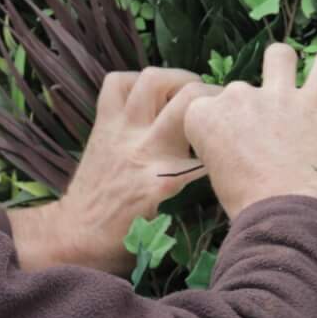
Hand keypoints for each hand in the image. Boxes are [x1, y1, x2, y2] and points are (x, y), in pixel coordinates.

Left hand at [10, 67, 215, 273]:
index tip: (239, 132)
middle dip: (210, 94)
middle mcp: (144, 147)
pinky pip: (116, 83)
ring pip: (152, 79)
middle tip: (216, 105)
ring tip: (186, 92)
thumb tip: (223, 162)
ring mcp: (121, 131)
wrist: (77, 235)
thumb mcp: (171, 222)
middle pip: (187, 98)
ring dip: (176, 79)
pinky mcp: (103, 124)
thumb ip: (193, 188)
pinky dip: (135, 80)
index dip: (229, 132)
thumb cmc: (127, 238)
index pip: (210, 140)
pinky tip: (148, 95)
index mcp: (165, 177)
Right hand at [182, 44, 316, 218]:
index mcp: (204, 116)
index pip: (206, 104)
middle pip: (242, 89)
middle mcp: (236, 97)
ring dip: (285, 66)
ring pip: (280, 55)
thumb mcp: (217, 175)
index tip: (234, 143)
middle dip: (253, 109)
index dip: (221, 124)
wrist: (285, 219)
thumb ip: (222, 147)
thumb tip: (240, 144)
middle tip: (268, 138)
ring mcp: (277, 95)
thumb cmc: (250, 207)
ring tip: (293, 87)